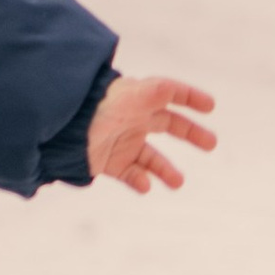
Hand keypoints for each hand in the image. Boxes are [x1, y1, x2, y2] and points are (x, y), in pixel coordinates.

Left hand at [87, 74, 217, 195]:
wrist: (63, 128)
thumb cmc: (97, 106)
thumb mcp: (131, 95)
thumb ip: (156, 91)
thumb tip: (173, 90)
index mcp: (137, 97)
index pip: (168, 92)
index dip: (189, 96)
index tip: (211, 106)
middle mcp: (132, 118)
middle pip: (168, 124)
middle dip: (191, 133)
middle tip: (212, 144)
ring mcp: (122, 140)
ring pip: (151, 157)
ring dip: (166, 169)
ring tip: (178, 182)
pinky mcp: (109, 161)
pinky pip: (131, 174)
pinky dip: (140, 181)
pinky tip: (144, 184)